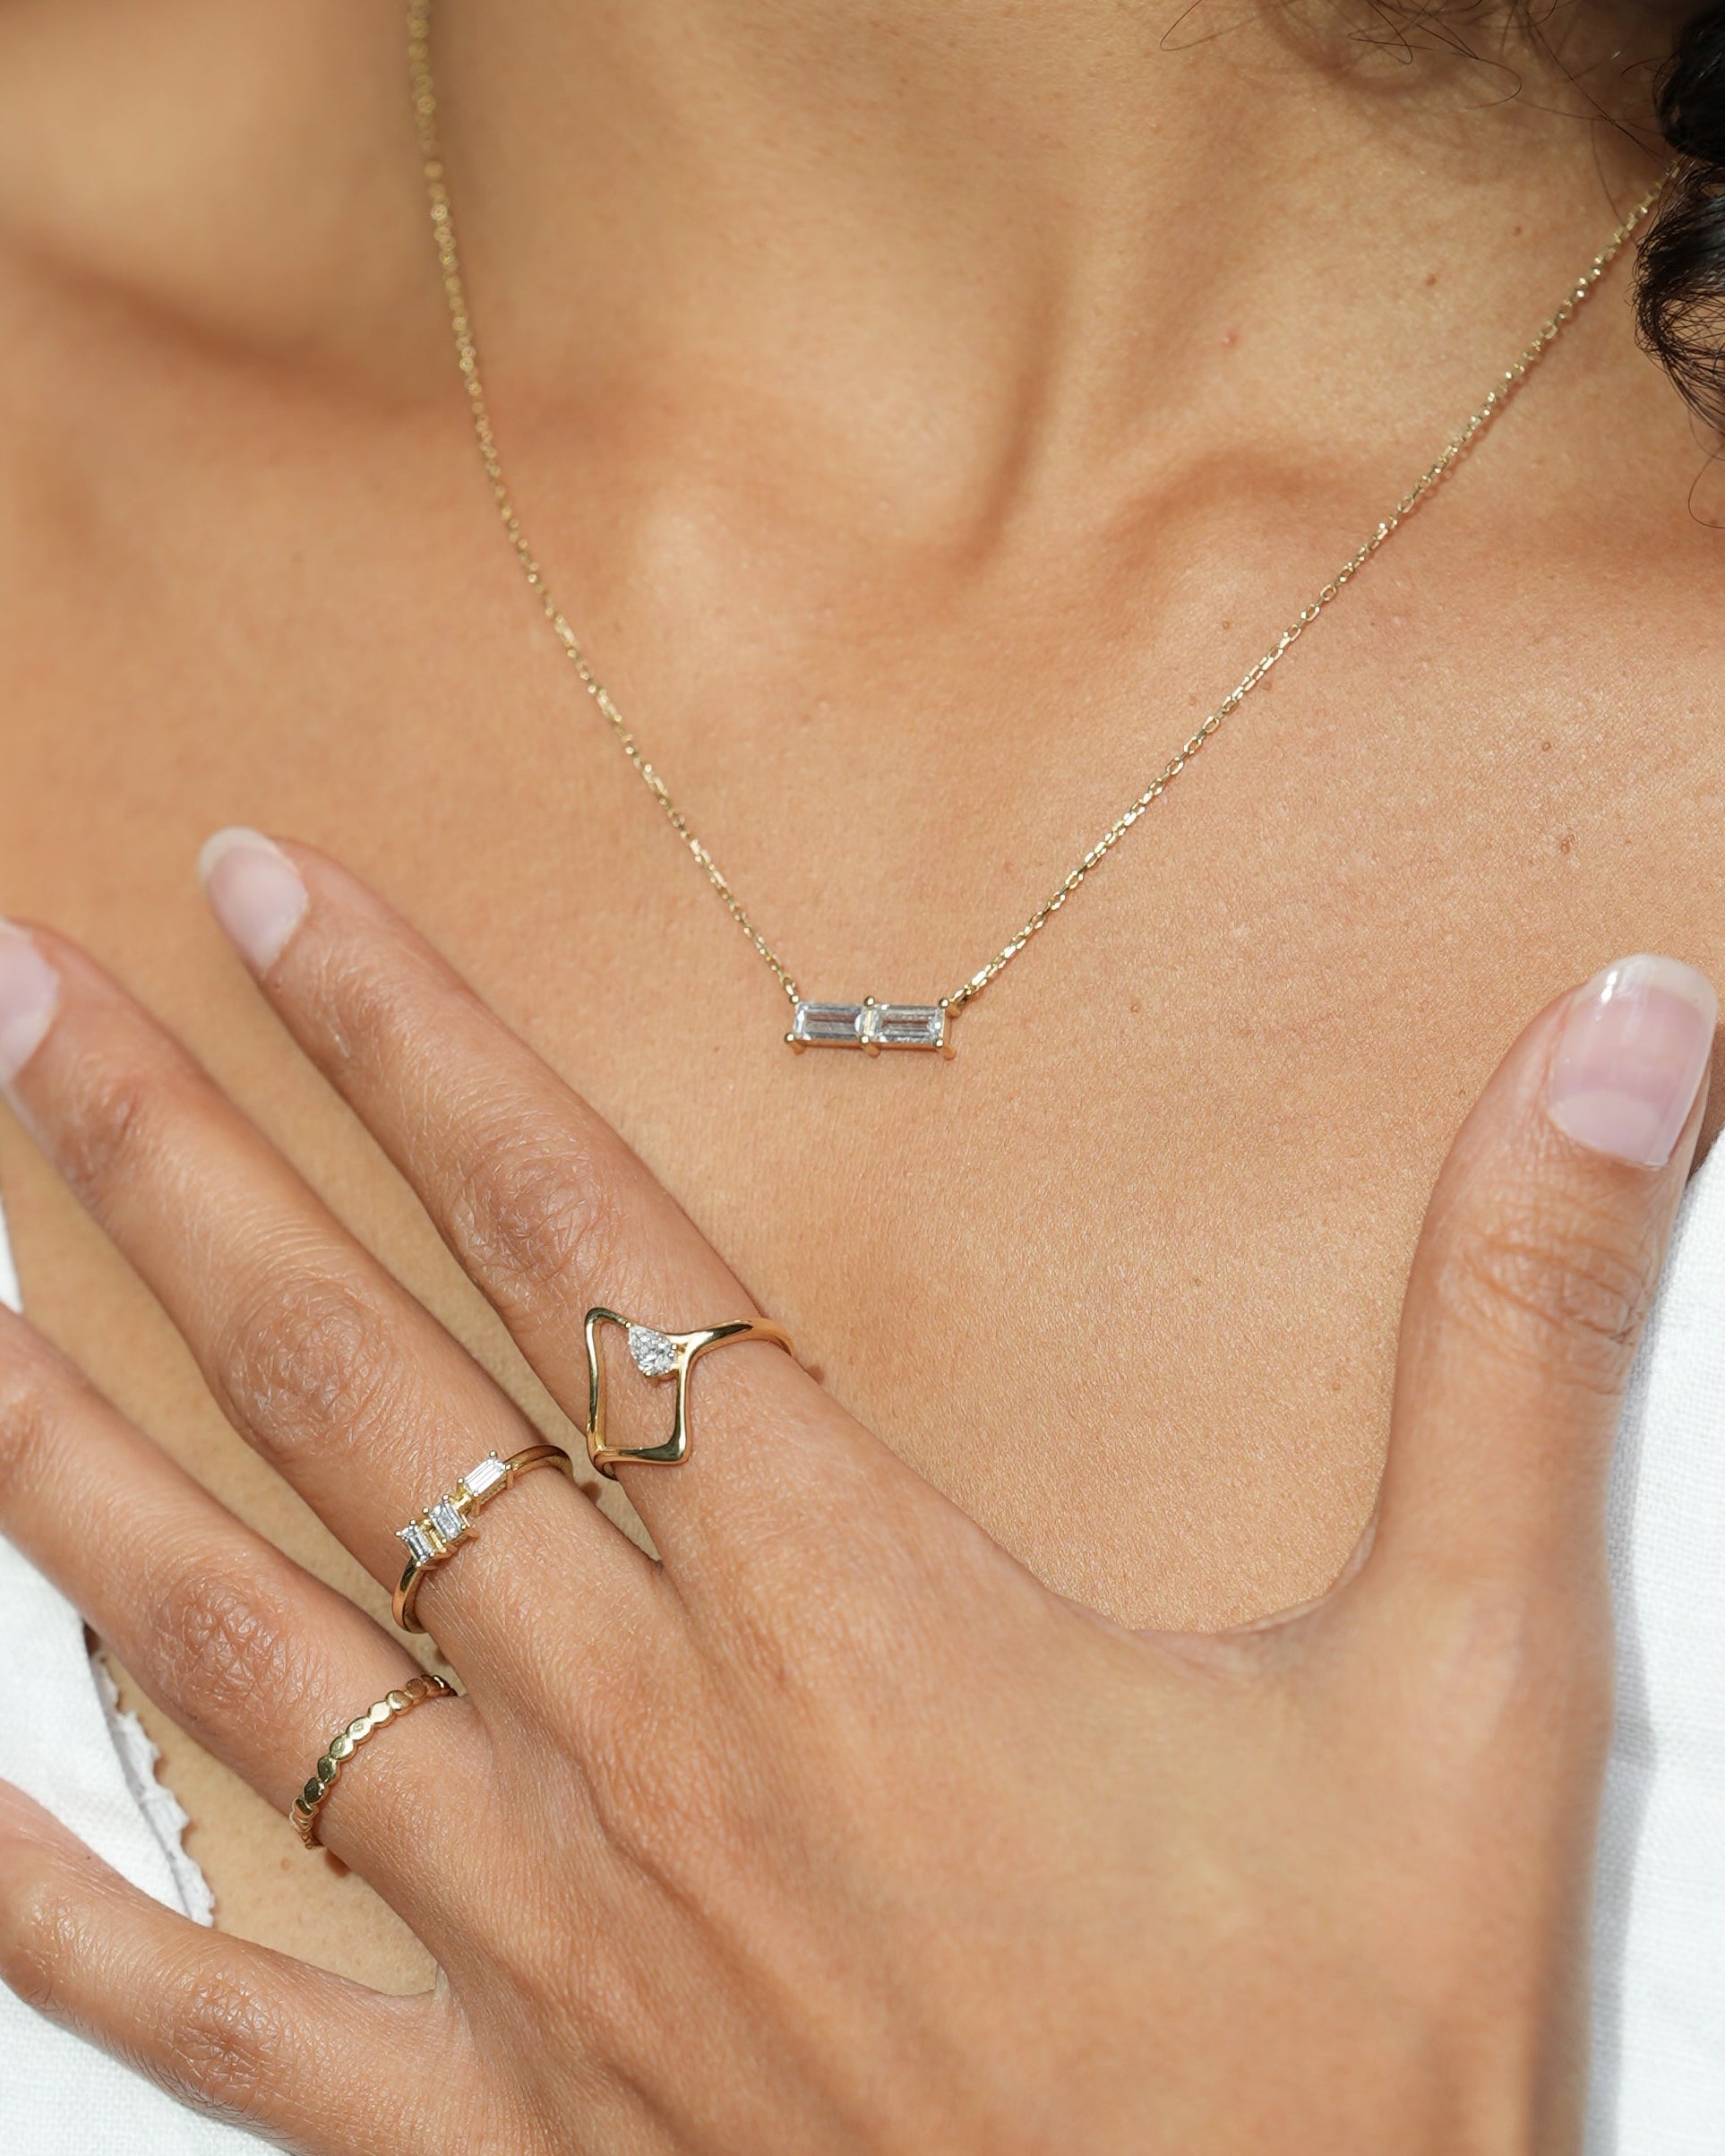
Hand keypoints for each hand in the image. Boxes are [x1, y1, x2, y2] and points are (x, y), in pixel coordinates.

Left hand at [0, 836, 1710, 2153]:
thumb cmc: (1347, 2083)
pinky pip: (199, 1996)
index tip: (272, 896)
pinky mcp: (477, 2145)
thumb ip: (1516, 1334)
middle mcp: (638, 1739)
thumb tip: (1618, 1040)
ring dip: (58, 1439)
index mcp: (842, 1601)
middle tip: (19, 994)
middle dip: (171, 1162)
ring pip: (229, 1638)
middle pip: (356, 1386)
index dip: (415, 1041)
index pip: (577, 1235)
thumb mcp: (1484, 1684)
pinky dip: (42, 1873)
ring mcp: (527, 1946)